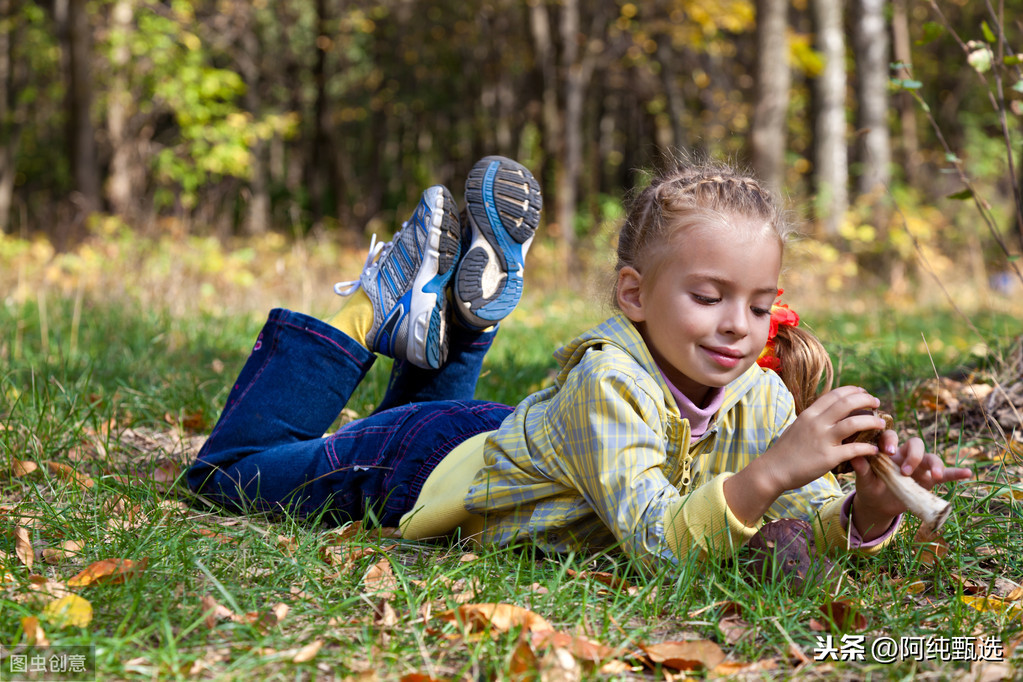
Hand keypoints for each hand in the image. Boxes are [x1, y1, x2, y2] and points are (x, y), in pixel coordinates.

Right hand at [761, 385, 887, 492]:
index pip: (834, 394)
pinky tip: (874, 449)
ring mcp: (823, 440)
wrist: (773, 470)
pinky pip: (854, 450)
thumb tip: (825, 412)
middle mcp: (816, 423)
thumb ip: (812, 419)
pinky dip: (868, 448)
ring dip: (872, 421)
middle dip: (866, 400)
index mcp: (809, 414)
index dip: (853, 390)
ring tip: (881, 424)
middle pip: (847, 403)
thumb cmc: (785, 451)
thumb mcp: (797, 427)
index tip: (863, 392)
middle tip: (877, 403)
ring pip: (854, 423)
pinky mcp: (828, 458)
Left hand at [849, 433, 972, 535]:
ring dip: (934, 464)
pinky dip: (956, 473)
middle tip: (905, 471)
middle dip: (913, 455)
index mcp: (888, 450)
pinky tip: (967, 473)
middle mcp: (905, 454)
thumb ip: (862, 469)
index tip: (888, 451)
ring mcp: (919, 467)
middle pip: (916, 444)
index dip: (891, 440)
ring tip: (934, 475)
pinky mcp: (929, 480)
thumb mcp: (864, 480)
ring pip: (931, 457)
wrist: (878, 504)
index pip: (892, 436)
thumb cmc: (870, 486)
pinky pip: (945, 474)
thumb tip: (854, 456)